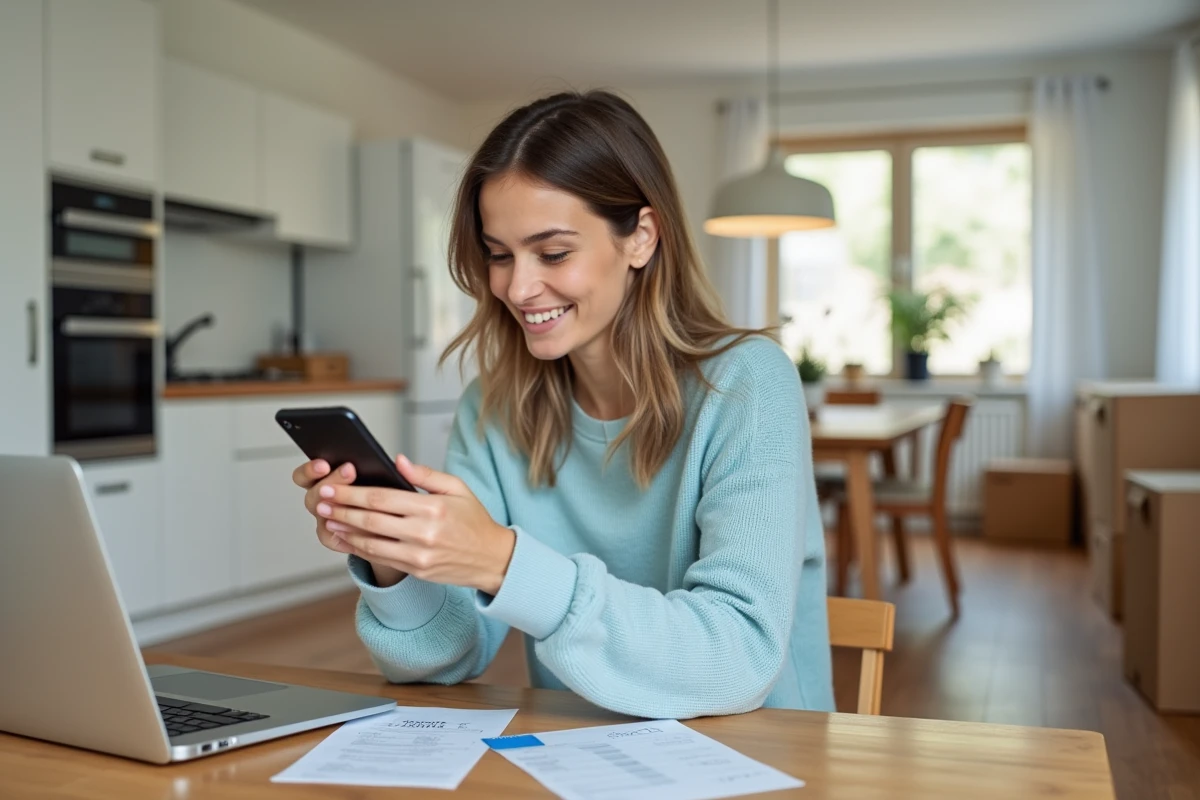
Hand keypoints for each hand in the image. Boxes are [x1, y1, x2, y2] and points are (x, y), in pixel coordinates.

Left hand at [313, 455, 515, 594]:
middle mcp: (423, 533)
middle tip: (319, 501)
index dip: (352, 493)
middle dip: (340, 510)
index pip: (382, 499)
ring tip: (327, 519)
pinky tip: (346, 539)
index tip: (332, 487)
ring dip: (344, 531)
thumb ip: (425, 474)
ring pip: (370, 543)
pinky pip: (381, 559)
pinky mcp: (416, 570)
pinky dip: (358, 549)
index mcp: (432, 508)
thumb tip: (397, 460)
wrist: (493, 559)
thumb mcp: (457, 488)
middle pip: (370, 520)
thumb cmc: (475, 521)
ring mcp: (418, 555)